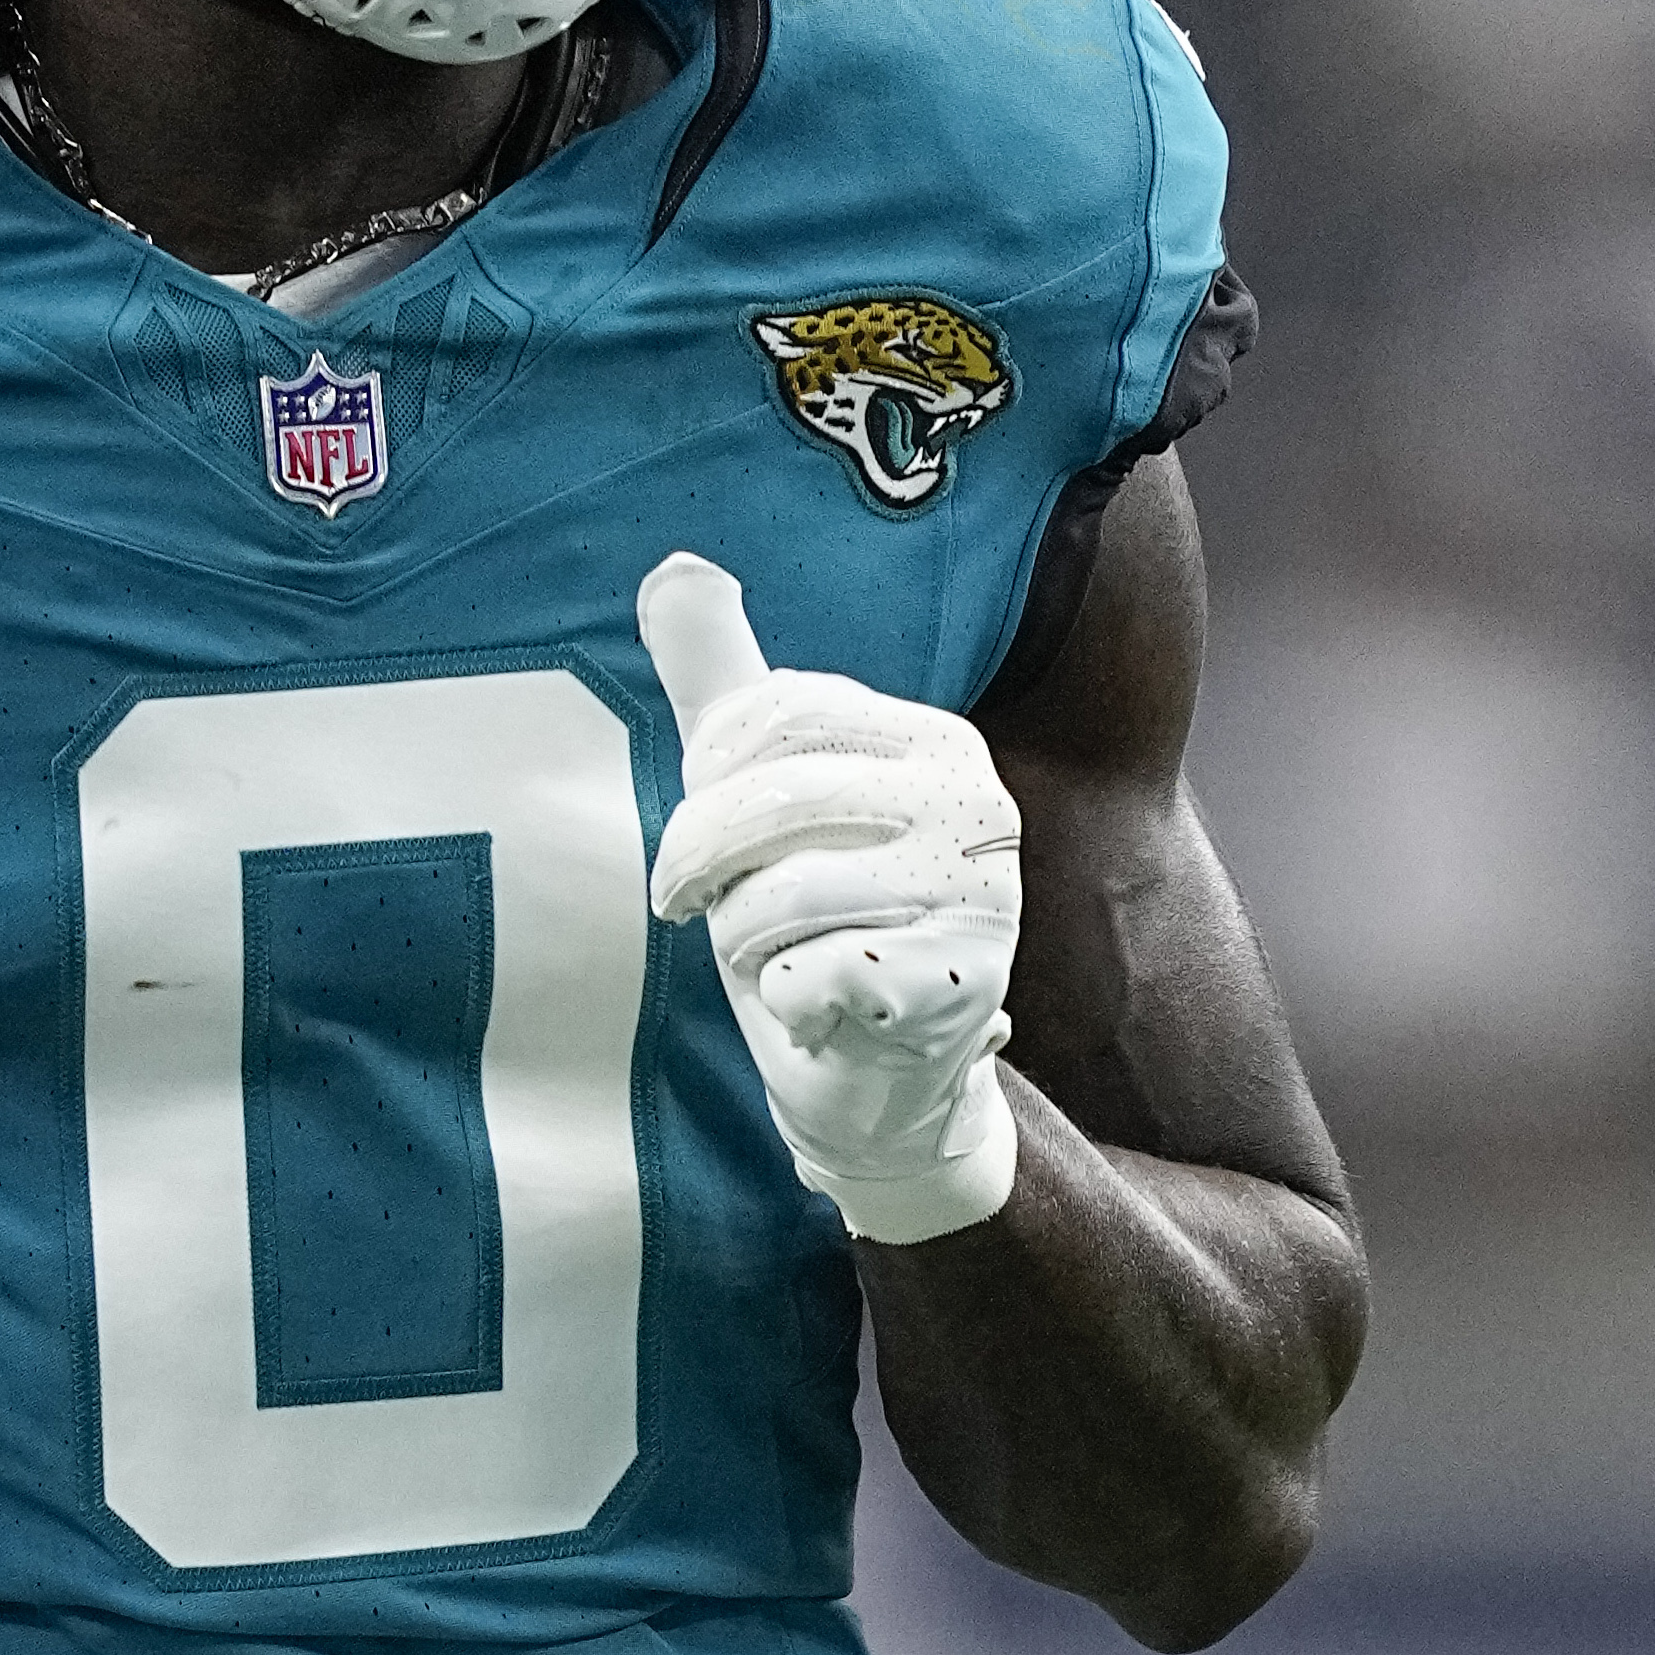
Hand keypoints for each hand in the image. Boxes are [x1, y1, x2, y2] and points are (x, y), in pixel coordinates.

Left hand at [639, 551, 1022, 1245]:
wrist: (880, 1086)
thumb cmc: (814, 924)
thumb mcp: (764, 792)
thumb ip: (725, 681)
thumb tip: (674, 567)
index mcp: (936, 744)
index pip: (780, 710)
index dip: (707, 776)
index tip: (699, 833)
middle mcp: (977, 808)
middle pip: (772, 798)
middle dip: (702, 861)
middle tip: (697, 905)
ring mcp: (980, 901)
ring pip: (779, 896)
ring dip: (742, 939)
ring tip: (772, 959)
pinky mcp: (957, 992)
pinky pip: (805, 979)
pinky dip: (784, 1004)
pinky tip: (821, 1010)